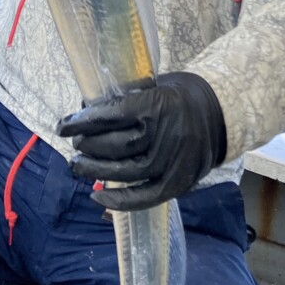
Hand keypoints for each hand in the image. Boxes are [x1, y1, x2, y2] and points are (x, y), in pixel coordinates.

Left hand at [57, 73, 225, 211]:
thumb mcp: (154, 84)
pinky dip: (120, 200)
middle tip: (74, 144)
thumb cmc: (179, 95)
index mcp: (158, 104)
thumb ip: (125, 99)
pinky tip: (99, 196)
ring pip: (126, 172)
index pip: (111, 115)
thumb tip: (85, 110)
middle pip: (115, 146)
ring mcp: (174, 161)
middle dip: (87, 146)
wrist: (221, 113)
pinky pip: (146, 197)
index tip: (63, 126)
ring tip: (78, 166)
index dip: (83, 122)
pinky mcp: (180, 182)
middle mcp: (166, 134)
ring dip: (96, 171)